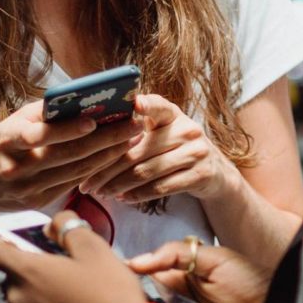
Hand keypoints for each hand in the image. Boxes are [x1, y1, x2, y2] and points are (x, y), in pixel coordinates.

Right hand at [0, 101, 137, 218]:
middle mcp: (18, 167)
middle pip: (68, 154)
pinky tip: (115, 155)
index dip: (68, 130)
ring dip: (108, 154)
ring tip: (132, 137)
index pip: (40, 135)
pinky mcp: (40, 202)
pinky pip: (74, 182)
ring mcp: (29, 188)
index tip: (95, 120)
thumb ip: (44, 113)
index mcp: (7, 141)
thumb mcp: (11, 123)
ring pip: (77, 170)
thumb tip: (83, 98)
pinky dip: (96, 168)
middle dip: (106, 139)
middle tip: (134, 124)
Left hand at [0, 211, 149, 302]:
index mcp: (28, 270)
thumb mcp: (95, 248)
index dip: (0, 245)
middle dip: (31, 279)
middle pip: (11, 282)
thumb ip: (67, 227)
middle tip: (62, 282)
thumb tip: (51, 225)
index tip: (15, 249)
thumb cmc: (110, 291)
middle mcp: (16, 300)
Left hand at [81, 95, 236, 204]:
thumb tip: (96, 139)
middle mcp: (187, 129)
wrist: (215, 173)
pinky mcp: (200, 174)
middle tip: (87, 182)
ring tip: (100, 192)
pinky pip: (161, 187)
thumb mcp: (165, 132)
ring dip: (118, 185)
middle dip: (108, 168)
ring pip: (147, 171)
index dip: (147, 105)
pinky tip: (122, 198)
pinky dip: (137, 195)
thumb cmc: (177, 149)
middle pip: (139, 149)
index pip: (159, 106)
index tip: (134, 105)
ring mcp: (196, 152)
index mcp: (174, 114)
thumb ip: (139, 130)